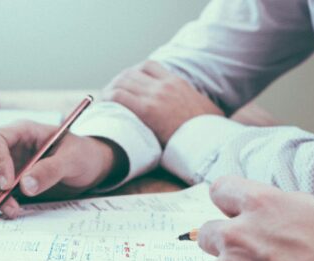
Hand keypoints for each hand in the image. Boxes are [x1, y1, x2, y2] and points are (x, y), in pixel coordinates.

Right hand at [0, 121, 122, 219]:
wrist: (88, 167)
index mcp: (22, 132)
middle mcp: (7, 148)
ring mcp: (2, 165)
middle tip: (7, 208)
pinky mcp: (2, 181)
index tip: (7, 185)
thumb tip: (25, 186)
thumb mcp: (73, 159)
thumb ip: (50, 170)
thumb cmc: (82, 155)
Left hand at [102, 60, 222, 144]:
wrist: (210, 140)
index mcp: (177, 82)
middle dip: (117, 82)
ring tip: (104, 101)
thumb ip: (191, 103)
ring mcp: (155, 95)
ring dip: (110, 90)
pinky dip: (107, 99)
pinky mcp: (147, 110)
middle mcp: (165, 85)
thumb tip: (194, 110)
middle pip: (131, 73)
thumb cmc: (208, 132)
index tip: (126, 84)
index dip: (133, 73)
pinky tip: (103, 107)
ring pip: (122, 82)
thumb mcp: (204, 108)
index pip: (148, 66)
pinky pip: (118, 96)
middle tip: (109, 95)